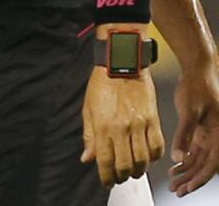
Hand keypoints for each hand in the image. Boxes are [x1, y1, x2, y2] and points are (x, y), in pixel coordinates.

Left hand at [81, 61, 164, 186]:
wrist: (121, 64)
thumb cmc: (101, 84)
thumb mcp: (88, 109)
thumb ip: (89, 136)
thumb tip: (87, 158)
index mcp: (103, 126)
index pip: (105, 160)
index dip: (106, 176)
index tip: (107, 181)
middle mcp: (122, 128)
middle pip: (126, 164)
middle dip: (122, 176)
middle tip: (120, 177)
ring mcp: (140, 125)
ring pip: (143, 160)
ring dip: (138, 170)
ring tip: (134, 170)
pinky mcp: (153, 119)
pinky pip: (157, 146)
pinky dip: (154, 157)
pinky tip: (148, 157)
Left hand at [171, 57, 218, 194]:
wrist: (196, 70)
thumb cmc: (196, 88)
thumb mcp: (189, 111)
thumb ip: (184, 135)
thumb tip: (179, 158)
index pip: (212, 164)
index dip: (199, 178)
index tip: (186, 188)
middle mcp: (218, 137)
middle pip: (206, 165)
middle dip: (192, 179)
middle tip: (177, 190)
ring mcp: (210, 134)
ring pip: (201, 159)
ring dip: (188, 171)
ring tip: (174, 183)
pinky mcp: (202, 130)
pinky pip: (196, 150)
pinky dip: (187, 160)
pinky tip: (176, 167)